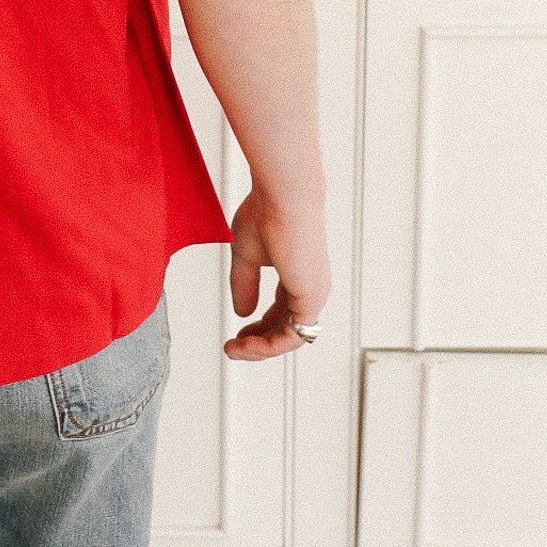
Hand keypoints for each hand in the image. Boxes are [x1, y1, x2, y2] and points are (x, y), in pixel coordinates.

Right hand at [224, 187, 330, 360]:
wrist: (282, 196)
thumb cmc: (266, 213)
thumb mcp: (246, 255)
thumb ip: (244, 284)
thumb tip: (242, 311)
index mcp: (297, 277)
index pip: (281, 314)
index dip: (259, 329)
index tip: (236, 335)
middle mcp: (309, 288)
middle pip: (285, 330)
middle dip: (258, 344)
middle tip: (233, 349)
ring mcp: (312, 294)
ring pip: (289, 338)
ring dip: (260, 349)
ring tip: (235, 350)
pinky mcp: (310, 297)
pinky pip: (293, 335)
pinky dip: (270, 345)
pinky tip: (248, 343)